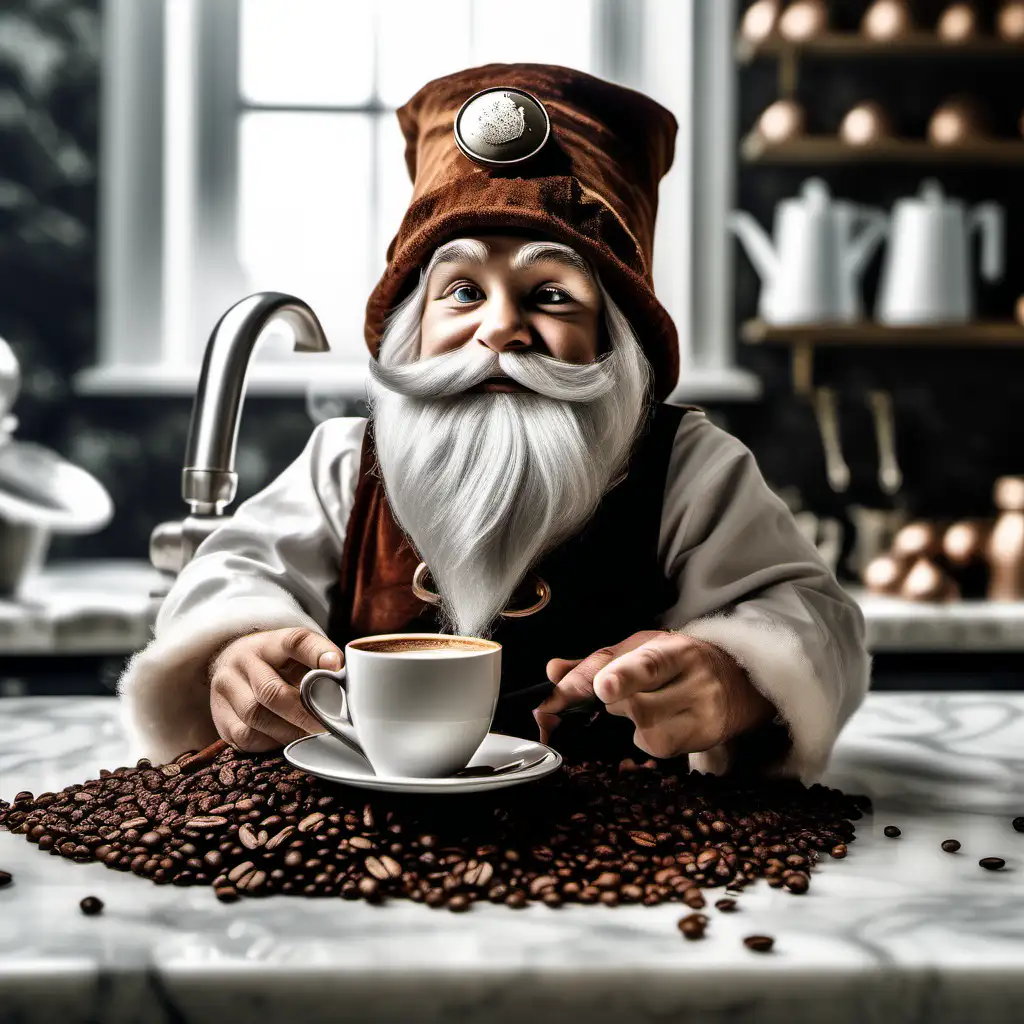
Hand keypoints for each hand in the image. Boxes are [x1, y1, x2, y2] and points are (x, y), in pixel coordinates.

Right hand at [209, 626, 343, 752]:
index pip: (295, 642)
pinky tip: (286, 740)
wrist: (232, 665)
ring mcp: (227, 687)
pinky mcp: (220, 715)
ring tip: (313, 737)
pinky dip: (270, 742)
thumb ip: (321, 666)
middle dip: (305, 714)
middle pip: (272, 691)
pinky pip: (245, 736)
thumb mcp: (298, 655)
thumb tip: (350, 687)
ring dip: (289, 732)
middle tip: (330, 727)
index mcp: (271, 642)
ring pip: (256, 716)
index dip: (317, 653)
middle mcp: (244, 661)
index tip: (337, 665)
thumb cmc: (279, 664)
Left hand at [533, 629, 775, 758]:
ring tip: (648, 705)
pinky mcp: (705, 739)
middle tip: (617, 693)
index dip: (623, 677)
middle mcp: (694, 680)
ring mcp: (703, 713)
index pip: (648, 664)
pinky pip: (660, 749)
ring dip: (632, 724)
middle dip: (616, 703)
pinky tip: (663, 723)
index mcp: (673, 649)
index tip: (603, 690)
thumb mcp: (641, 649)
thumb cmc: (679, 662)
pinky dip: (648, 739)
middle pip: (639, 706)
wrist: (739, 680)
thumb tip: (553, 673)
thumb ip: (596, 662)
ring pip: (647, 732)